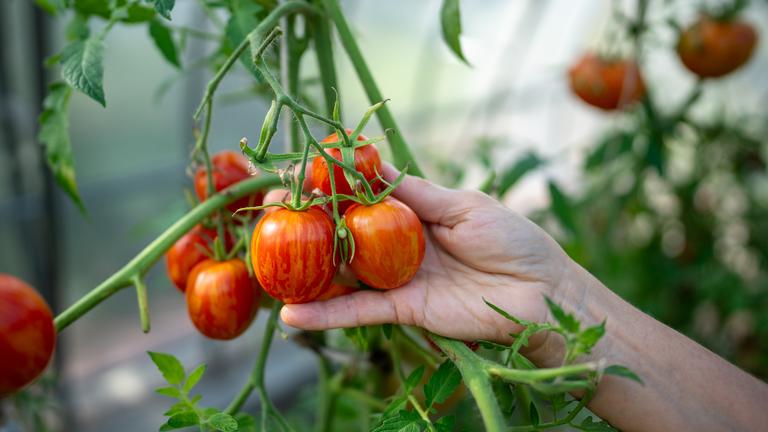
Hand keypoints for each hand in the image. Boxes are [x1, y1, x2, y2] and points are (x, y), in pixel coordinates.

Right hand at [279, 164, 575, 356]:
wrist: (543, 295)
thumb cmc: (514, 240)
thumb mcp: (464, 206)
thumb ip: (416, 193)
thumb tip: (371, 168)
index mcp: (415, 210)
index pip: (362, 193)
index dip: (329, 183)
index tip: (293, 174)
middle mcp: (399, 244)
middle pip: (342, 232)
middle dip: (304, 223)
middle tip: (266, 214)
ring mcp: (398, 278)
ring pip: (342, 274)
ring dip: (304, 270)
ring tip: (263, 263)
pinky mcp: (403, 311)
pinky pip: (359, 312)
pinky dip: (326, 315)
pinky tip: (292, 315)